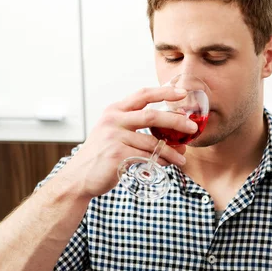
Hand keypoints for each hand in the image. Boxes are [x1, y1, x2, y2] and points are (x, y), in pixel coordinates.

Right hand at [56, 86, 197, 198]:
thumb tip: (173, 131)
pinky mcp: (117, 154)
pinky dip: (161, 161)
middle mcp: (113, 120)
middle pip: (152, 115)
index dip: (164, 92)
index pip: (143, 94)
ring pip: (153, 142)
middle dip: (176, 121)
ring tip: (183, 157)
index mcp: (114, 110)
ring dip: (172, 150)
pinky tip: (168, 164)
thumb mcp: (113, 133)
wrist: (78, 178)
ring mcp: (114, 137)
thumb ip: (136, 127)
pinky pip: (147, 157)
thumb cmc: (101, 156)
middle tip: (193, 127)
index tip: (183, 93)